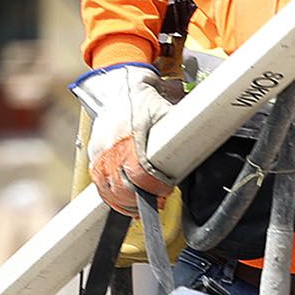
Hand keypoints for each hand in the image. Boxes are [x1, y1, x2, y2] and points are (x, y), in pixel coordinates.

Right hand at [73, 65, 173, 214]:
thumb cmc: (146, 101)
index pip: (139, 172)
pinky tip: (123, 202)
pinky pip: (98, 182)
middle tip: (157, 201)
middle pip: (122, 186)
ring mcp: (99, 150)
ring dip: (125, 202)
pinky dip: (110, 195)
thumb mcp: (167, 112)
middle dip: (140, 200)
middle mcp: (110, 144)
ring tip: (140, 207)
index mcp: (130, 135)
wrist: (122, 87)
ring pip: (108, 188)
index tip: (164, 191)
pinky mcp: (93, 154)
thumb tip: (200, 143)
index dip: (153, 187)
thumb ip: (180, 130)